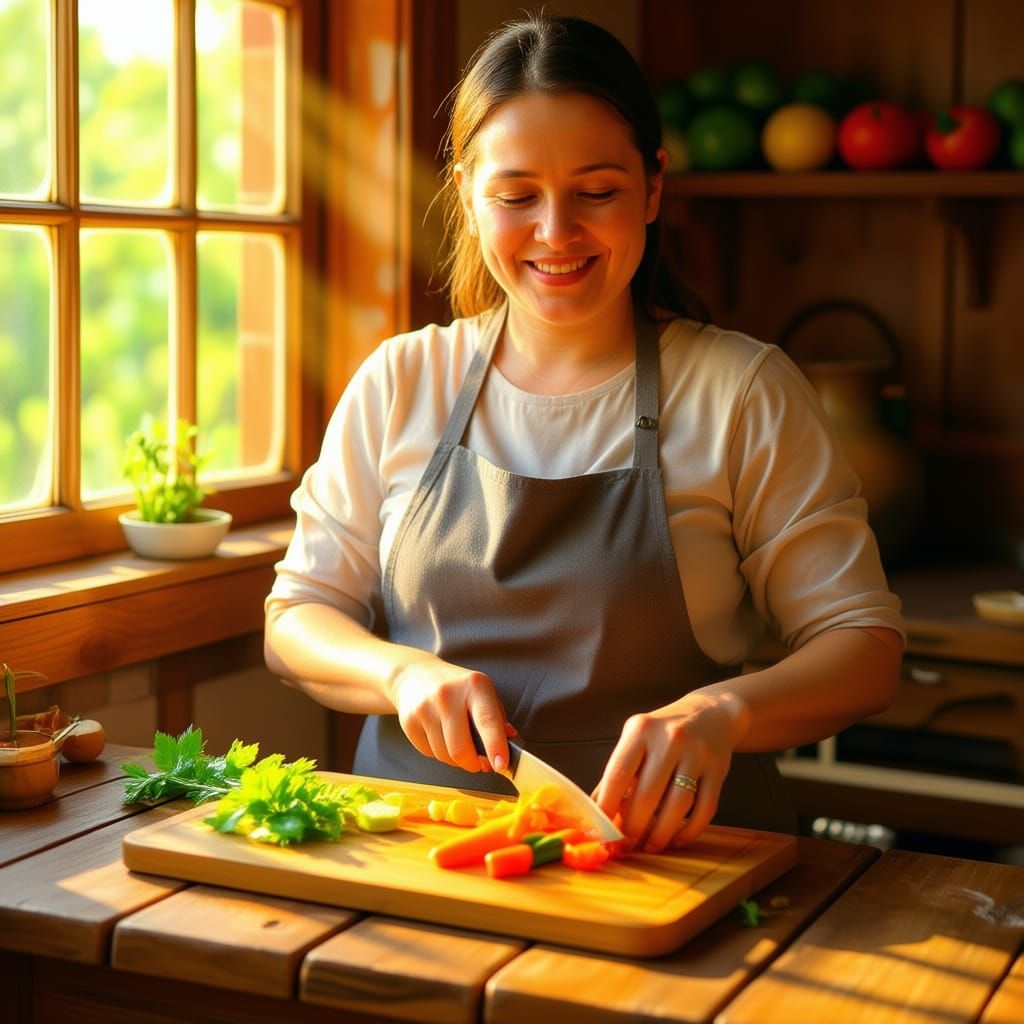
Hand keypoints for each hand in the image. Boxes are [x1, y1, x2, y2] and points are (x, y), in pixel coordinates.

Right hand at [388, 656, 514, 773]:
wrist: (414, 675)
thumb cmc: (456, 687)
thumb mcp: (482, 692)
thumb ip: (497, 718)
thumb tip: (510, 741)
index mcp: (474, 686)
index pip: (487, 720)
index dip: (495, 746)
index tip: (501, 765)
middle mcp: (448, 695)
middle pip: (460, 748)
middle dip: (473, 764)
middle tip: (479, 764)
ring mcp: (425, 707)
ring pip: (444, 755)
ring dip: (456, 760)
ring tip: (459, 744)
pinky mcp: (408, 721)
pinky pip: (429, 753)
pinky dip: (439, 753)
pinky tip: (440, 737)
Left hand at [592, 689, 749, 851]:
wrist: (710, 713)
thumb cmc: (663, 732)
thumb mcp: (636, 740)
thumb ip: (617, 773)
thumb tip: (595, 810)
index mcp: (641, 730)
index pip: (619, 773)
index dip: (608, 806)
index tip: (602, 830)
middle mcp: (670, 738)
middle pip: (648, 794)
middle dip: (634, 827)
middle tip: (625, 845)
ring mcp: (697, 753)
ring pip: (678, 804)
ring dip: (661, 833)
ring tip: (649, 847)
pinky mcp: (718, 769)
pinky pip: (705, 808)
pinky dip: (690, 830)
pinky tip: (676, 839)